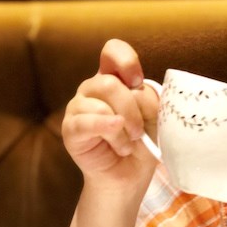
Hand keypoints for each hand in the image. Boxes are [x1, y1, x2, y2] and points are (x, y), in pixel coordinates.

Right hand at [61, 39, 159, 191]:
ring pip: (101, 103)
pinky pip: (87, 122)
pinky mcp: (71, 129)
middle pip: (110, 83)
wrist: (131, 174)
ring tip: (129, 143)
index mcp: (115, 79)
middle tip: (139, 131)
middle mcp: (93, 88)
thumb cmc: (144, 142)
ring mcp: (78, 107)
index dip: (126, 61)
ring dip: (123, 128)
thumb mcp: (155, 116)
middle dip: (132, 109)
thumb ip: (148, 98)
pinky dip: (108, 130)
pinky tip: (119, 142)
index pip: (112, 51)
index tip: (138, 82)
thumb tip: (136, 90)